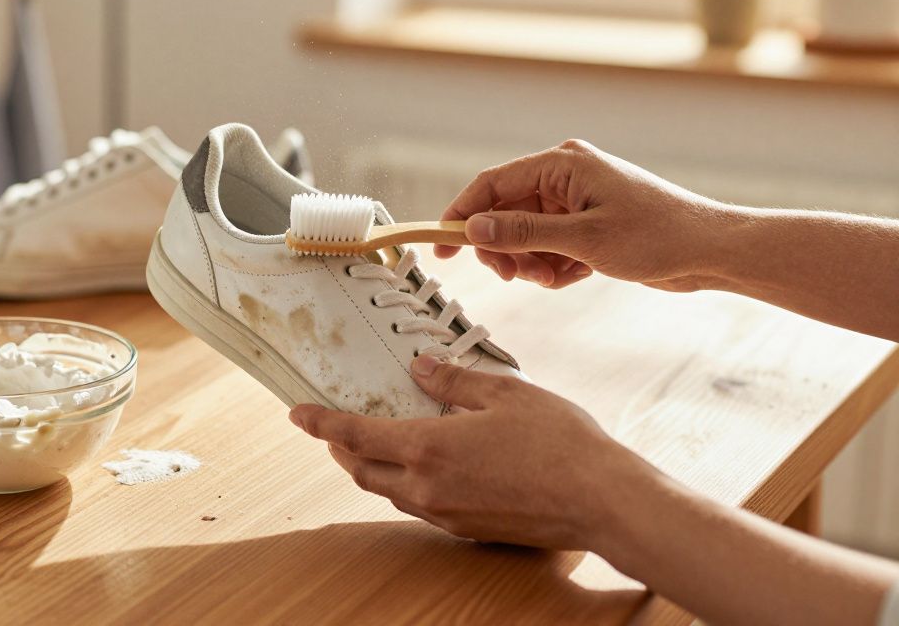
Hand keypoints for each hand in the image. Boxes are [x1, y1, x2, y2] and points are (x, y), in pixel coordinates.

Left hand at [289, 354, 659, 551]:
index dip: (321, 423)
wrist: (602, 502)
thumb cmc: (560, 442)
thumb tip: (420, 367)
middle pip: (362, 470)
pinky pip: (420, 505)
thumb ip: (455, 380)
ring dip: (372, 467)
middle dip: (340, 448)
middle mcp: (427, 487)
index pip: (355, 435)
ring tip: (374, 442)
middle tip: (333, 427)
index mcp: (428, 449)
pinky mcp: (467, 530)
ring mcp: (446, 514)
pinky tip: (425, 465)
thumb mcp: (505, 393)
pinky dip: (405, 483)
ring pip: (389, 492)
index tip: (297, 412)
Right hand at [439, 139, 731, 290]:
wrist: (710, 251)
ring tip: (553, 278)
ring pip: (525, 233)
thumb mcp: (582, 240)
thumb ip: (523, 234)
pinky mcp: (588, 223)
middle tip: (515, 276)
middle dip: (504, 248)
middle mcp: (565, 176)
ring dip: (530, 262)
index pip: (491, 184)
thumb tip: (474, 230)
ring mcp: (576, 200)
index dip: (461, 215)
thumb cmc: (657, 236)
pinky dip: (553, 265)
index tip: (442, 247)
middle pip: (505, 212)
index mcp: (562, 164)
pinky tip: (574, 276)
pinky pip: (548, 245)